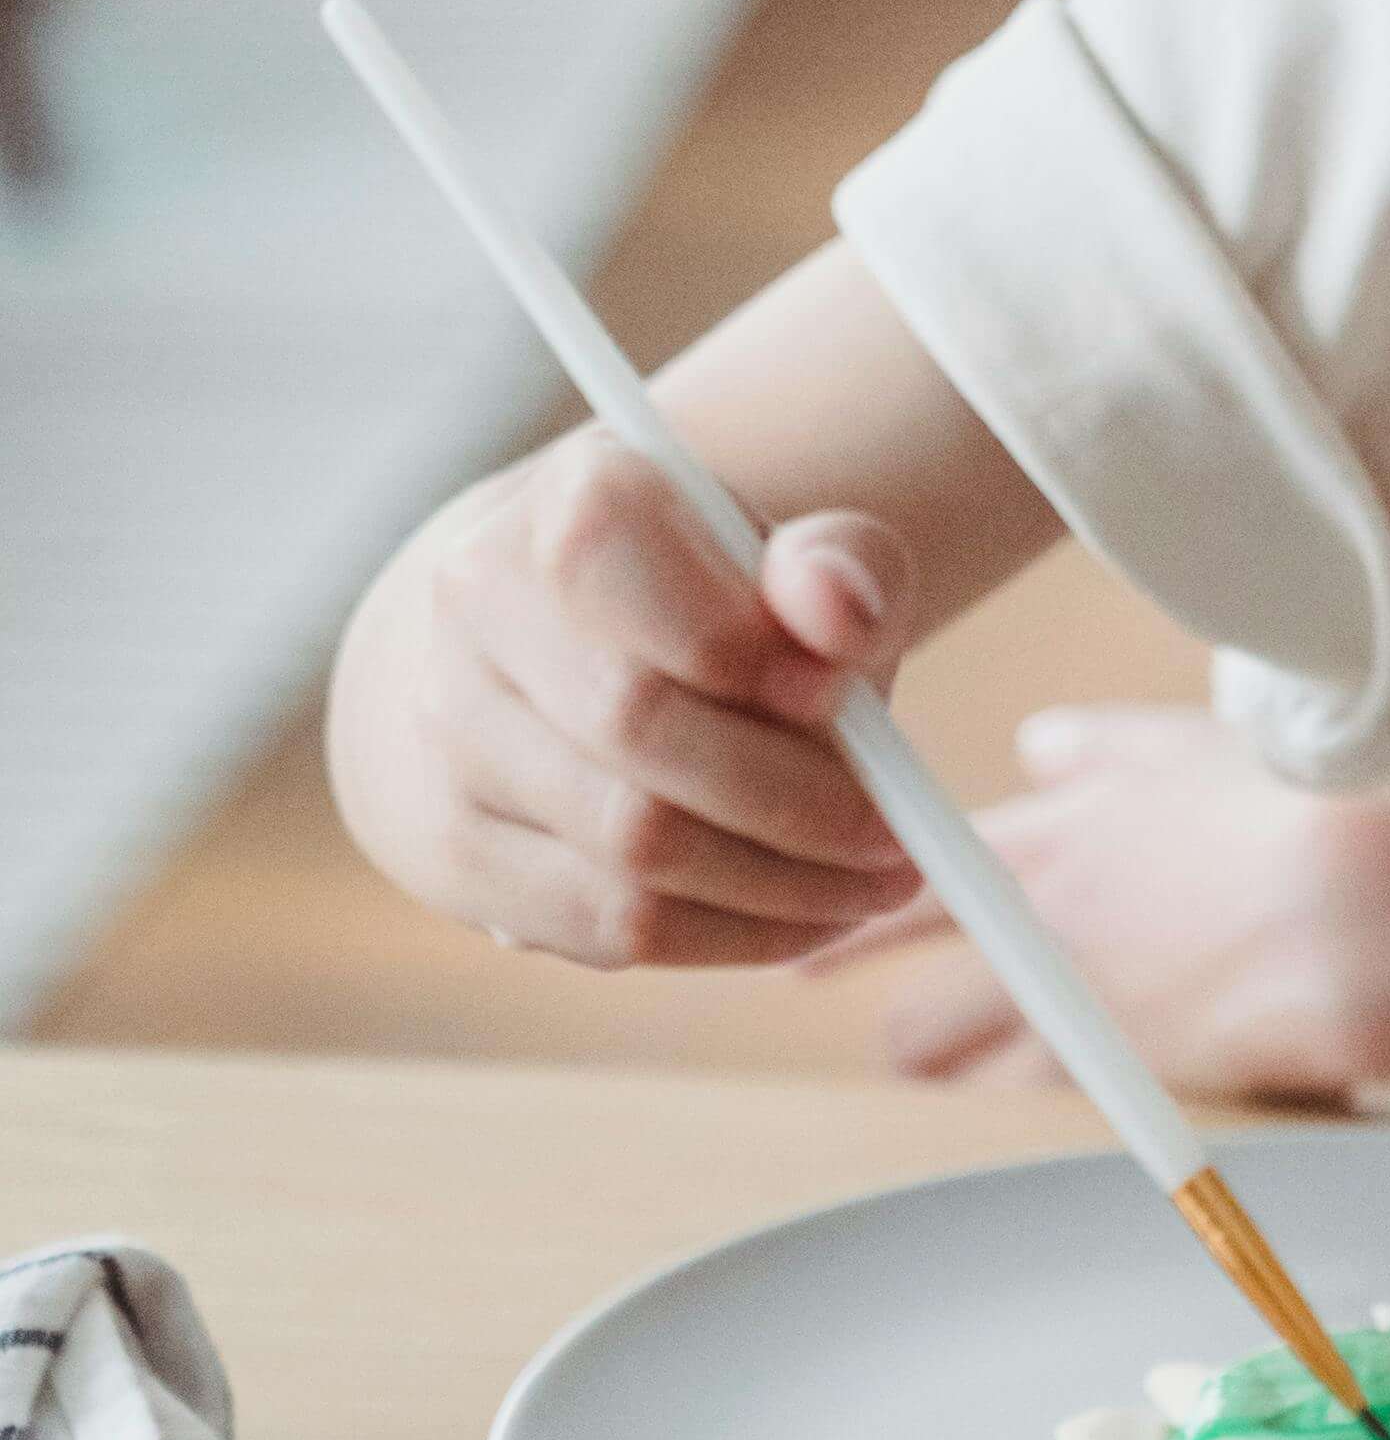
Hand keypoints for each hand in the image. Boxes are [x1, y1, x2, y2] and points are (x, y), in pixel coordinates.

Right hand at [326, 430, 921, 968]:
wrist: (562, 656)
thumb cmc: (713, 608)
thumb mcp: (798, 565)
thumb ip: (844, 568)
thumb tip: (838, 610)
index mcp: (573, 502)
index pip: (651, 589)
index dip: (759, 662)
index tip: (842, 702)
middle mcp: (479, 604)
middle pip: (639, 729)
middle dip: (799, 806)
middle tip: (895, 844)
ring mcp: (445, 732)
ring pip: (628, 849)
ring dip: (780, 889)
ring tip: (865, 884)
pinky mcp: (449, 850)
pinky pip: (605, 926)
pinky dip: (727, 938)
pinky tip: (797, 920)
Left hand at [846, 705, 1389, 1101]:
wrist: (1354, 923)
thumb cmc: (1285, 817)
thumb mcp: (1187, 748)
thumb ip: (1100, 748)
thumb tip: (1038, 743)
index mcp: (1044, 839)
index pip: (905, 883)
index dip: (851, 922)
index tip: (811, 946)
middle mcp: (1035, 934)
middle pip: (920, 1001)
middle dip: (900, 1018)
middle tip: (883, 1029)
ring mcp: (1070, 1013)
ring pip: (963, 1063)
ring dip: (950, 1066)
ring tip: (940, 1069)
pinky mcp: (1116, 1078)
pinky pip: (1036, 1098)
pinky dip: (1027, 1097)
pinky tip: (1027, 1096)